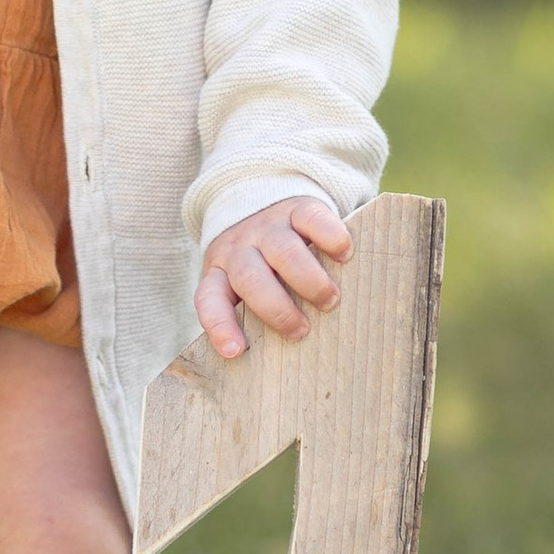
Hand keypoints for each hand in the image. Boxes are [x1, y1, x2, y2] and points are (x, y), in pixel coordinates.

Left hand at [194, 194, 354, 362]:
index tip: (235, 351)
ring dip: (310, 281)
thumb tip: (286, 356)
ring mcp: (268, 226)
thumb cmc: (259, 262)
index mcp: (219, 273)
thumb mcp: (242, 284)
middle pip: (252, 280)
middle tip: (302, 330)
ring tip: (330, 300)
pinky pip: (312, 219)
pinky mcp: (297, 208)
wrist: (260, 197)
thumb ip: (254, 310)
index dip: (220, 327)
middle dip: (278, 310)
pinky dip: (330, 238)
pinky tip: (343, 255)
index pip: (209, 301)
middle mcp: (240, 249)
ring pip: (283, 252)